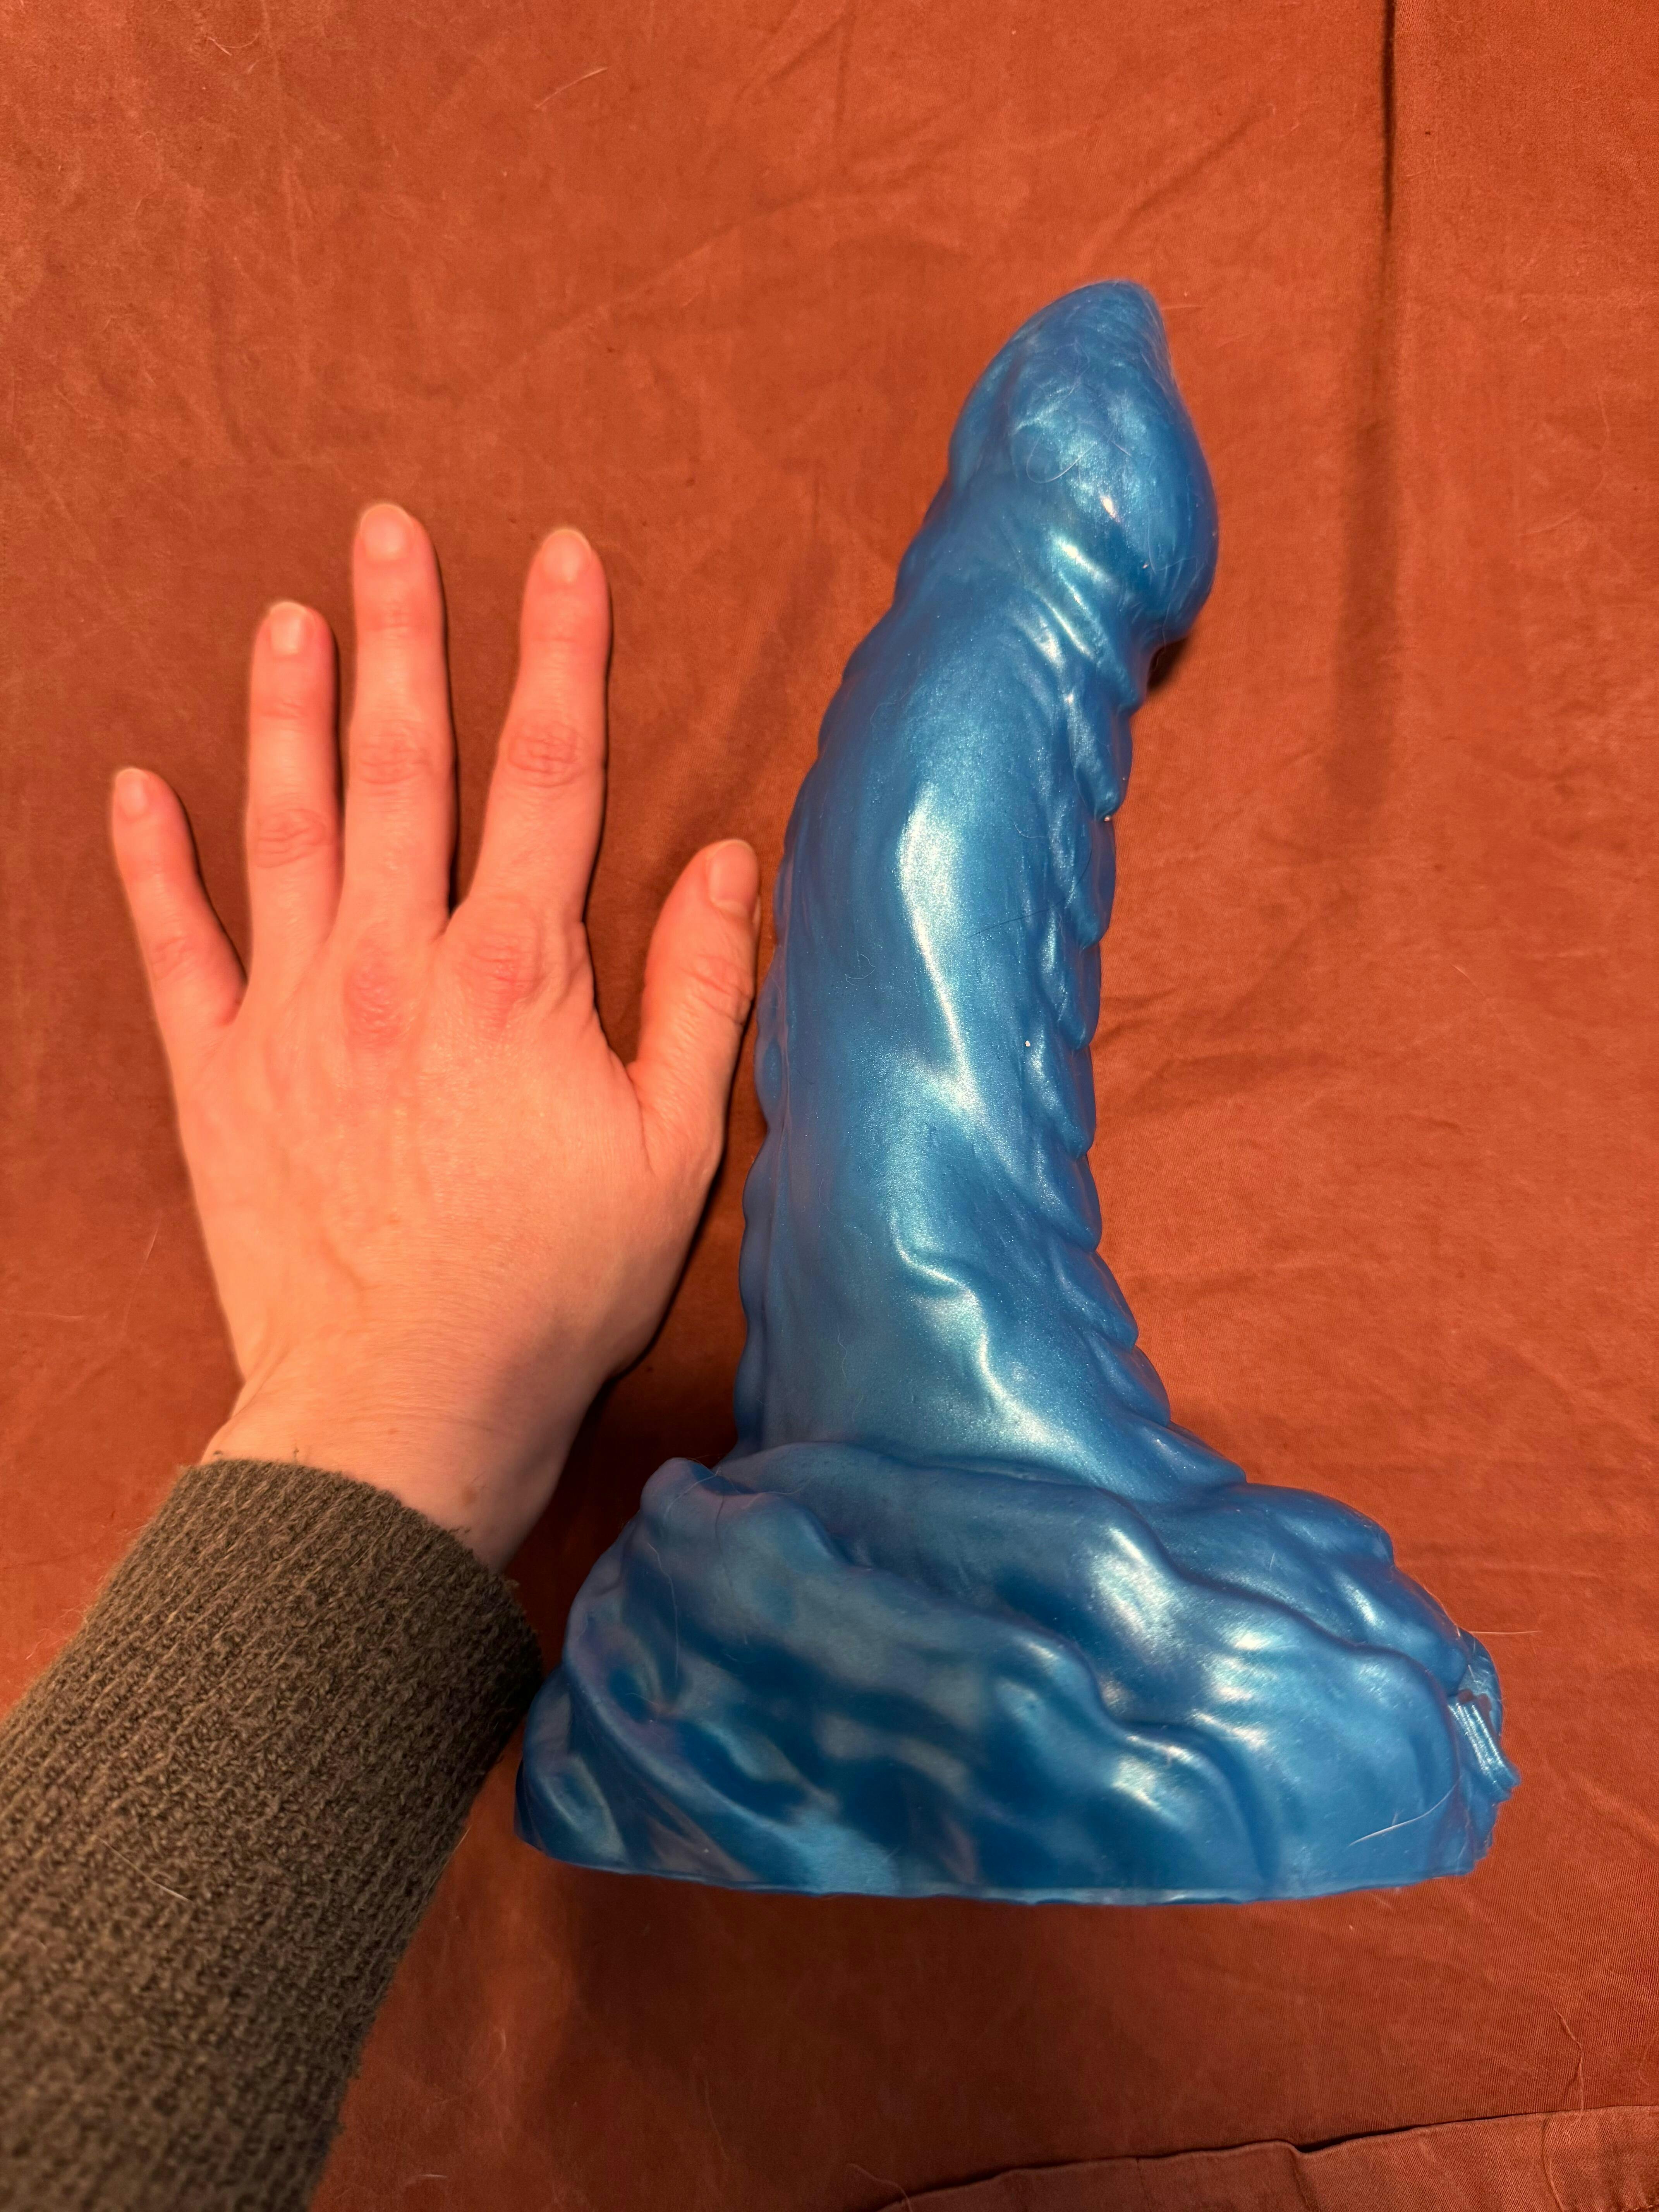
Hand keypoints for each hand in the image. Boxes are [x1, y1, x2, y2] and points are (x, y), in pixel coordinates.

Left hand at [110, 505, 760, 1569]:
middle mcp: (396, 967)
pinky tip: (138, 788)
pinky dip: (153, 867)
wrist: (407, 1406)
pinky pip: (175, 949)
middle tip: (386, 531)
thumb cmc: (555, 1286)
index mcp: (515, 978)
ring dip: (287, 714)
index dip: (560, 655)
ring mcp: (295, 1015)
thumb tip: (730, 861)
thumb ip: (701, 993)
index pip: (550, 777)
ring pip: (286, 827)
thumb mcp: (673, 1147)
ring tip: (287, 617)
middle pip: (405, 768)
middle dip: (403, 638)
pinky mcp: (218, 1076)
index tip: (558, 555)